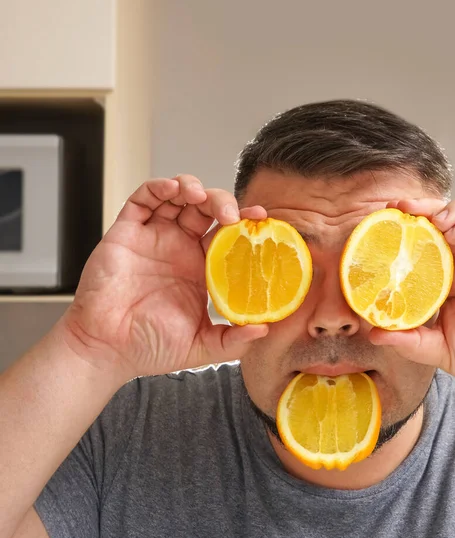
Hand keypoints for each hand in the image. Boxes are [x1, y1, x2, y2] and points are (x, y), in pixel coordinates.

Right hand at [60, 175, 267, 383]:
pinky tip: (173, 190)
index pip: (228, 234)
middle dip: (222, 202)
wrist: (107, 350)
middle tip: (231, 214)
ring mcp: (154, 237)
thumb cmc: (150, 347)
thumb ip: (234, 340)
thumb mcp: (202, 346)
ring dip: (193, 187)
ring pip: (178, 197)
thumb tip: (264, 330)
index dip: (244, 222)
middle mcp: (180, 248)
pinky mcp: (126, 232)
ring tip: (201, 197)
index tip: (261, 218)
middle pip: (206, 210)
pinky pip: (143, 199)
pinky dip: (159, 187)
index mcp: (201, 268)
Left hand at [369, 197, 454, 403]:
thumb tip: (373, 334)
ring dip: (452, 209)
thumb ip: (407, 340)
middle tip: (402, 208)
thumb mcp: (436, 349)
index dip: (408, 227)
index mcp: (448, 278)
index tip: (385, 220)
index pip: (426, 241)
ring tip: (434, 221)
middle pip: (447, 220)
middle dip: (424, 208)